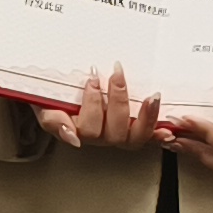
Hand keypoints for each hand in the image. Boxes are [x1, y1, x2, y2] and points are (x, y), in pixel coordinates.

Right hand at [44, 70, 161, 150]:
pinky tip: (168, 129)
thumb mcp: (45, 106)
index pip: (89, 129)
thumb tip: (72, 137)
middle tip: (116, 75)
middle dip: (118, 100)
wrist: (59, 89)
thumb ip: (53, 121)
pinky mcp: (135, 129)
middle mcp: (101, 137)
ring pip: (135, 136)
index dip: (93, 105)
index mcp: (80, 132)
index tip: (91, 79)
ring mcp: (120, 134)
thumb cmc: (53, 97)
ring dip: (146, 117)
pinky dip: (159, 134)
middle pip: (115, 132)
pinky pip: (149, 137)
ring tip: (151, 97)